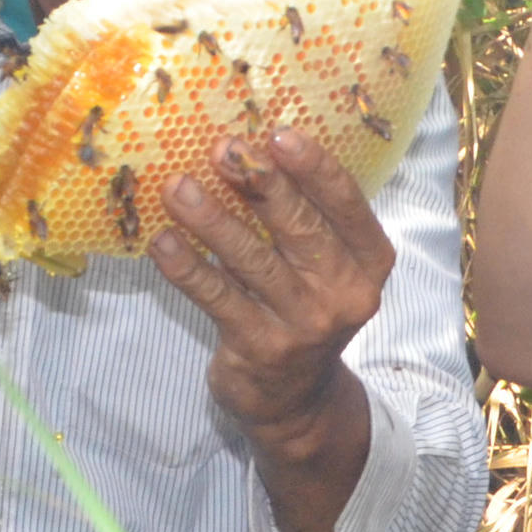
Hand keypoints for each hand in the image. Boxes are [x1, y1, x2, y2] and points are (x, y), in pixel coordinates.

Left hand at [152, 128, 396, 439]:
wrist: (297, 398)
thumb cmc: (306, 306)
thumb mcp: (326, 264)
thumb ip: (305, 214)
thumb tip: (250, 146)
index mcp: (369, 260)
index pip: (346, 205)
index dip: (314, 167)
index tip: (277, 132)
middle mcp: (345, 292)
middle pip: (300, 228)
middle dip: (259, 184)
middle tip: (221, 147)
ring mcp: (304, 324)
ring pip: (253, 261)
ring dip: (211, 220)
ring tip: (177, 187)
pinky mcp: (261, 348)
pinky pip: (218, 298)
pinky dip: (187, 267)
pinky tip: (162, 240)